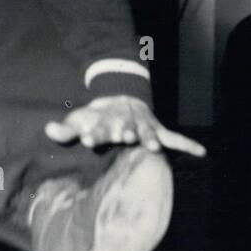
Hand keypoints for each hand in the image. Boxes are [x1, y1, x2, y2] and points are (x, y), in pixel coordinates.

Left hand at [45, 96, 205, 157]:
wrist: (120, 99)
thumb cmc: (97, 117)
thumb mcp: (79, 121)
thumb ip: (65, 130)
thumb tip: (48, 130)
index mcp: (105, 123)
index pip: (98, 129)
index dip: (93, 133)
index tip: (88, 138)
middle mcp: (125, 124)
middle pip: (124, 129)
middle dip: (123, 132)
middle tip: (122, 136)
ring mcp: (143, 126)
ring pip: (147, 132)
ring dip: (149, 137)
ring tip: (153, 146)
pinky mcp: (157, 130)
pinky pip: (175, 138)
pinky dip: (188, 144)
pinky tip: (202, 152)